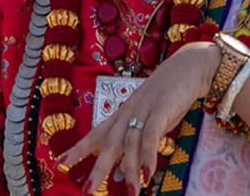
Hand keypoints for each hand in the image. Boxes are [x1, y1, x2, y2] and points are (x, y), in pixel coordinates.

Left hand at [62, 43, 220, 193]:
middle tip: (88, 190)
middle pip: (108, 143)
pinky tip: (148, 172)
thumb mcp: (149, 121)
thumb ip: (136, 143)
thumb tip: (125, 171)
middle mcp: (128, 112)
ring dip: (129, 169)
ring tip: (131, 192)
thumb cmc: (168, 97)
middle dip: (97, 168)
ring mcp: (143, 109)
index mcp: (122, 114)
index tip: (60, 164)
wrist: (188, 67)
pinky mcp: (162, 109)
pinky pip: (151, 134)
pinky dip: (149, 154)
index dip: (78, 149)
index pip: (95, 133)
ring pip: (130, 143)